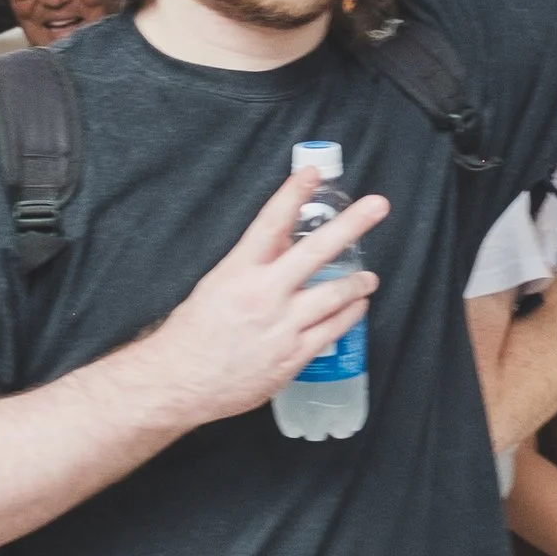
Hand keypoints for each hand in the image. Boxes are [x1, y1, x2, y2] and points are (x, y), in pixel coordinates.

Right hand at [147, 163, 385, 428]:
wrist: (179, 382)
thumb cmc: (192, 334)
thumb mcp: (216, 284)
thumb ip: (253, 263)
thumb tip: (284, 240)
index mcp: (239, 272)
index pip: (270, 223)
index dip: (292, 194)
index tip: (311, 172)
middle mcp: (265, 295)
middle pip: (316, 251)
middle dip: (350, 225)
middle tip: (377, 206)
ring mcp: (283, 326)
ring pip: (335, 294)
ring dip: (358, 281)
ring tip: (370, 277)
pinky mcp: (293, 356)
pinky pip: (333, 330)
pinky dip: (350, 314)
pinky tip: (357, 307)